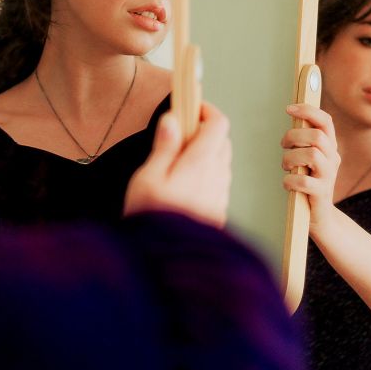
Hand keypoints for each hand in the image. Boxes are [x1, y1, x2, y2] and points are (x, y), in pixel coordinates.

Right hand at [124, 102, 230, 227]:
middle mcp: (217, 177)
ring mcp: (219, 196)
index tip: (189, 106)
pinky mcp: (217, 213)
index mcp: (200, 163)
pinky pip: (217, 184)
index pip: (218, 124)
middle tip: (177, 135)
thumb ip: (164, 147)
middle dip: (203, 132)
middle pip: (221, 142)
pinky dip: (206, 176)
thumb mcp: (148, 178)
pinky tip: (183, 187)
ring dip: (205, 155)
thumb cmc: (153, 219)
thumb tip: (173, 120)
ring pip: (221, 163)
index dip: (206, 110)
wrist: (168, 263)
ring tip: (176, 163)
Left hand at [281, 104, 340, 228]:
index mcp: (329, 147)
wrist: (320, 216)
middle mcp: (332, 159)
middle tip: (284, 146)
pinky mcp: (321, 194)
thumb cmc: (308, 182)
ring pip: (311, 155)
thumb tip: (292, 114)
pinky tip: (288, 183)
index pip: (326, 121)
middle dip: (294, 137)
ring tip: (287, 166)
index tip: (289, 108)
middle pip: (316, 136)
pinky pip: (303, 181)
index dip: (308, 111)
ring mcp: (328, 177)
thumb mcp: (306, 158)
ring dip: (290, 158)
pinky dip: (289, 180)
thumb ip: (302, 140)